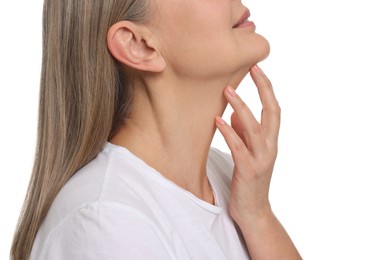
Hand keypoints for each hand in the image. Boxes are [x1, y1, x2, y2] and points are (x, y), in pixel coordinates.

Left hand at [215, 65, 280, 227]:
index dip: (267, 88)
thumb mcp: (249, 153)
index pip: (274, 109)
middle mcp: (270, 147)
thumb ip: (245, 133)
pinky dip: (228, 132)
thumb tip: (234, 114)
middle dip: (263, 89)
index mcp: (272, 141)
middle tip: (252, 68)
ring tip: (227, 90)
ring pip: (254, 127)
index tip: (258, 68)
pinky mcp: (248, 170)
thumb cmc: (250, 180)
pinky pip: (238, 147)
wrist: (254, 212)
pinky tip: (217, 120)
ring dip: (241, 107)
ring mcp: (261, 159)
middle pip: (272, 112)